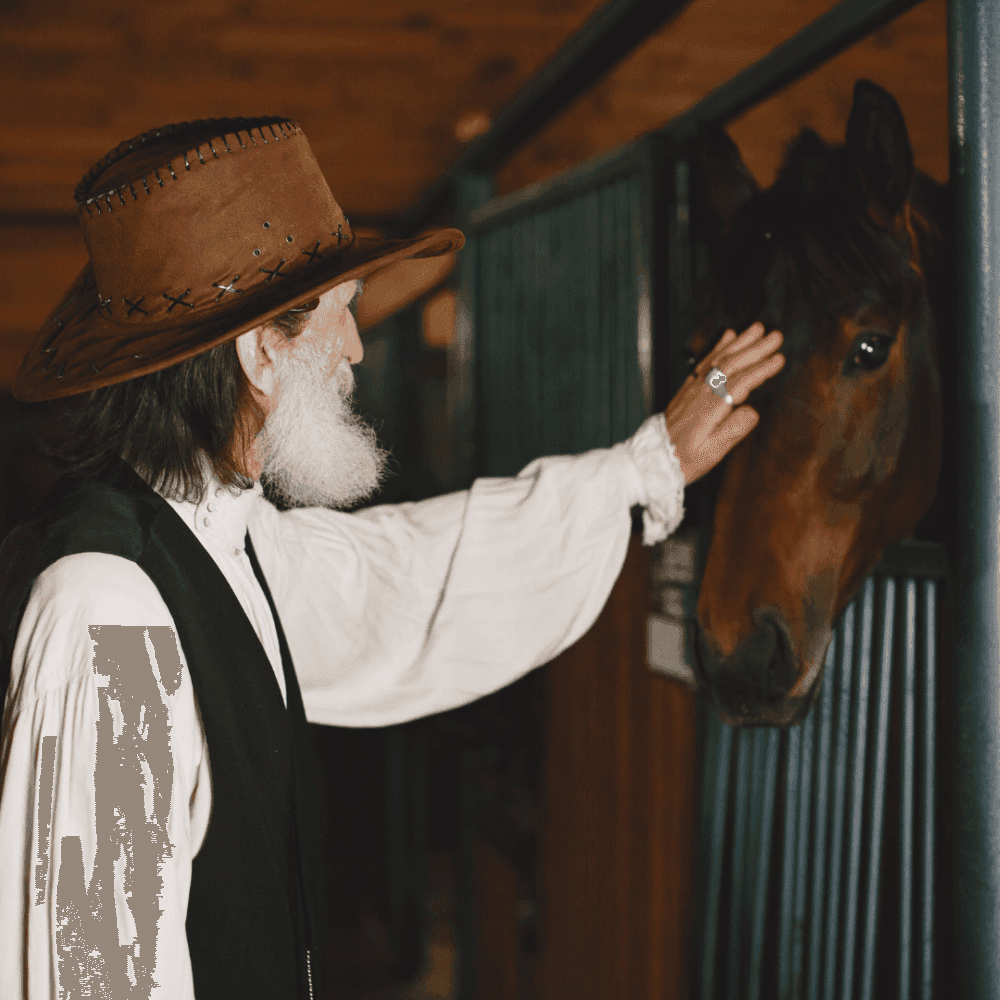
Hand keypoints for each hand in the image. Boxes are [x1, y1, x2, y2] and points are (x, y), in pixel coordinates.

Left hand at [665, 322, 784, 484]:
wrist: (655, 457)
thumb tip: (752, 411)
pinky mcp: (688, 387)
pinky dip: (719, 347)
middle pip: (731, 365)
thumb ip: (732, 431)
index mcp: (710, 408)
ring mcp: (693, 388)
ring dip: (740, 343)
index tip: (779, 359)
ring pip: (718, 359)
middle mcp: (700, 392)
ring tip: (758, 329)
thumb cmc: (686, 458)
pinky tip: (729, 336)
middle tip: (776, 337)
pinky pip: (705, 361)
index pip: (740, 382)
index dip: (760, 370)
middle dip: (755, 349)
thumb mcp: (712, 452)